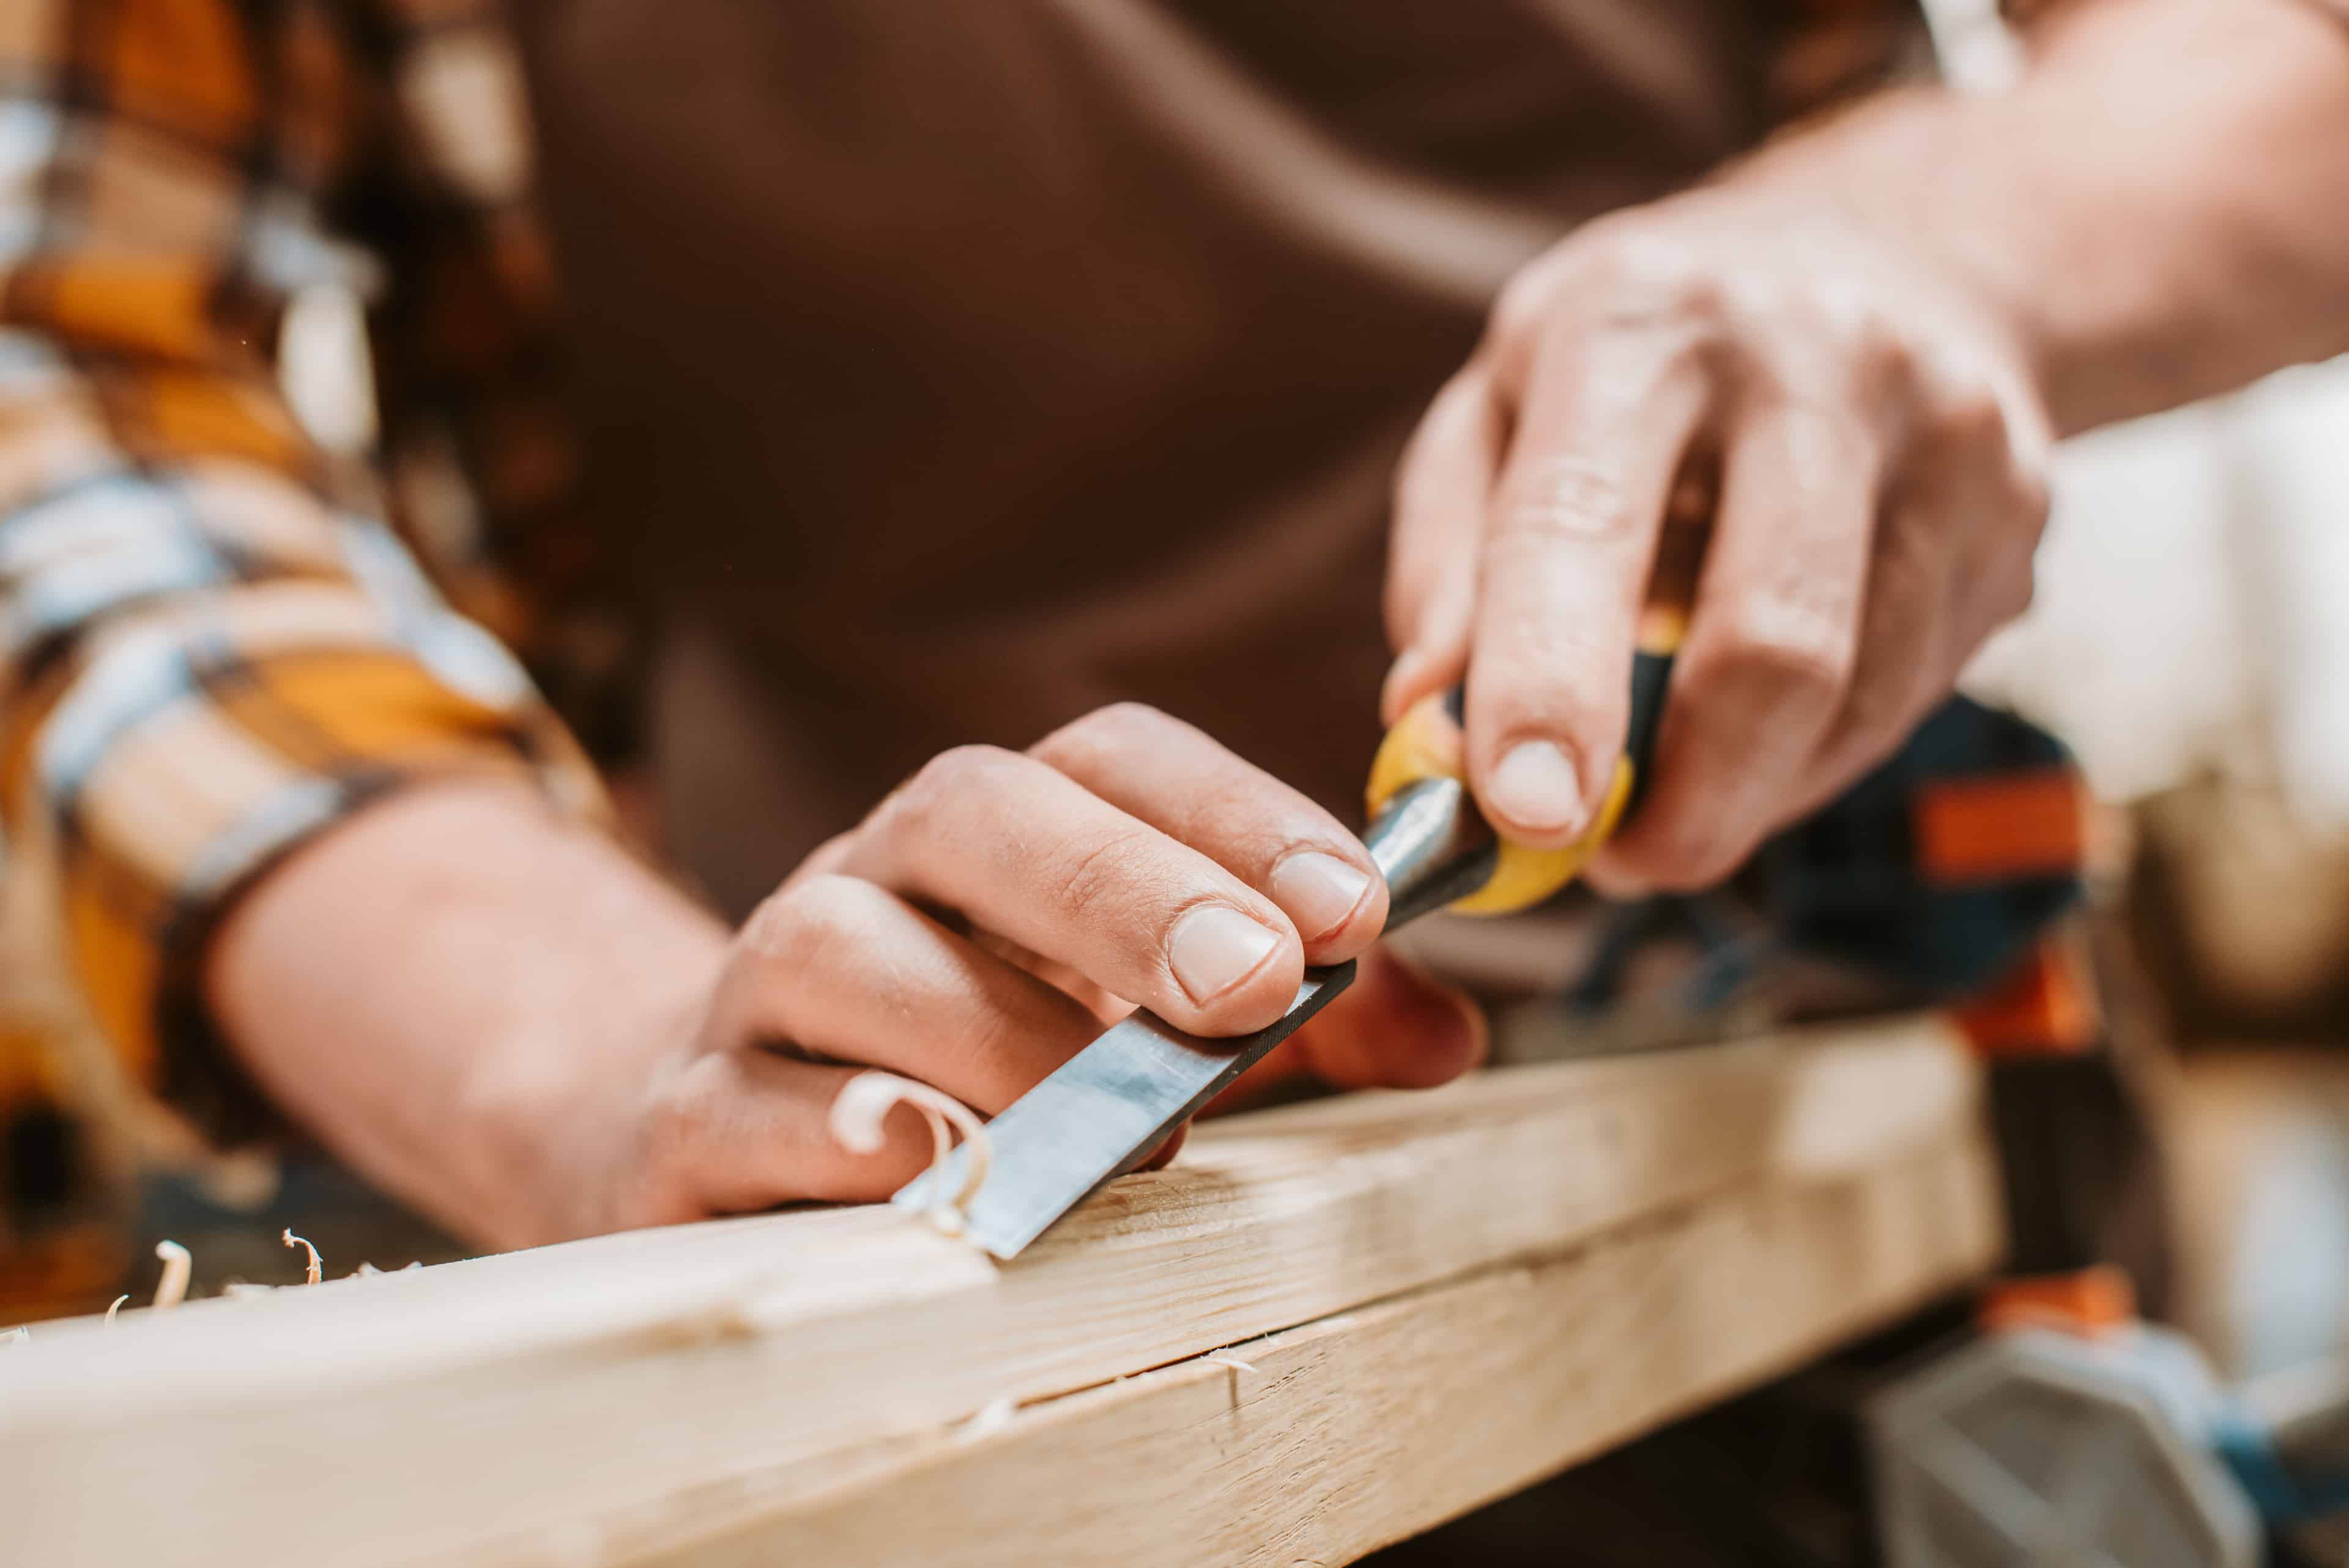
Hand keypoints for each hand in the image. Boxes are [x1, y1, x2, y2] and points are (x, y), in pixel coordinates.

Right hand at [570, 704, 1484, 1234]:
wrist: (710, 1149)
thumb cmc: (975, 1082)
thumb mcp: (1145, 1036)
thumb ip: (1302, 1027)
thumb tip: (1450, 1035)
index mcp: (989, 837)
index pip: (1104, 757)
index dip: (1230, 810)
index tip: (1352, 908)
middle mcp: (867, 876)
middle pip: (970, 810)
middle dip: (1124, 888)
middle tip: (1257, 984)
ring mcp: (758, 992)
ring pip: (846, 950)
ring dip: (1004, 1032)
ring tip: (1139, 1126)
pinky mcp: (681, 1124)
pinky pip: (744, 1108)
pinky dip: (849, 1136)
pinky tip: (944, 1172)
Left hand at [1384, 158, 2054, 891]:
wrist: (1896, 250)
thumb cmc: (1645, 358)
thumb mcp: (1502, 406)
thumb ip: (1450, 564)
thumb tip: (1425, 726)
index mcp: (1640, 322)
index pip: (1583, 527)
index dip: (1551, 688)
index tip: (1520, 818)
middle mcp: (1808, 360)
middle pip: (1770, 643)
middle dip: (1690, 801)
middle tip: (1619, 866)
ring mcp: (1944, 430)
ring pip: (1860, 696)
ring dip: (1756, 795)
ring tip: (1681, 798)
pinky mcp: (2019, 508)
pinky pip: (1916, 693)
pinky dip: (1824, 754)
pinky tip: (1774, 726)